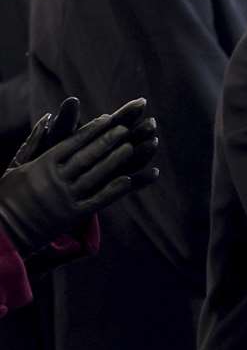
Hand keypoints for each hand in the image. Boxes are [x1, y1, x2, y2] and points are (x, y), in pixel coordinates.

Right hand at [0, 98, 157, 255]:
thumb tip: (48, 118)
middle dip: (107, 141)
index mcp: (41, 164)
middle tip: (126, 129)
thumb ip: (34, 142)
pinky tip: (128, 180)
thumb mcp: (16, 166)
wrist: (3, 230)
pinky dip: (113, 190)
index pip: (71, 143)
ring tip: (131, 148)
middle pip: (86, 156)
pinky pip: (97, 200)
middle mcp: (55, 178)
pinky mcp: (72, 215)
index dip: (91, 131)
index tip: (108, 119)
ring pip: (95, 175)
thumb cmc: (7, 196)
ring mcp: (65, 196)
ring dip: (114, 161)